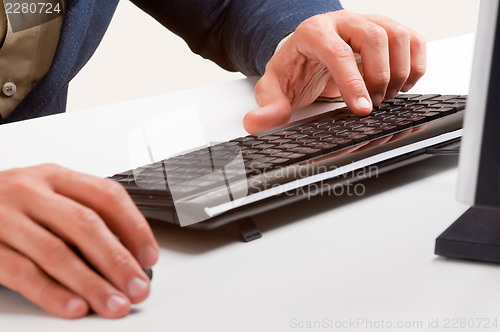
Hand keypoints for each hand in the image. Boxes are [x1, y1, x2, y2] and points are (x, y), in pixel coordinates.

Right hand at [0, 164, 158, 317]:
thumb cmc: (10, 204)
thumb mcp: (46, 195)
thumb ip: (80, 214)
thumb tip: (126, 253)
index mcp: (55, 177)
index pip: (106, 195)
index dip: (134, 226)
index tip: (149, 255)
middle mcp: (31, 191)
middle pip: (85, 224)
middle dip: (117, 260)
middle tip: (137, 286)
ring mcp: (4, 217)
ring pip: (56, 252)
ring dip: (91, 283)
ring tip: (114, 303)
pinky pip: (22, 272)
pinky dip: (51, 292)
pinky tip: (74, 306)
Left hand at [244, 10, 425, 133]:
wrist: (307, 54)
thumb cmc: (294, 68)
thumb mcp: (273, 87)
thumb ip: (267, 106)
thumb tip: (255, 123)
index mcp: (313, 32)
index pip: (337, 53)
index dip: (352, 83)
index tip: (363, 109)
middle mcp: (343, 22)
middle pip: (374, 37)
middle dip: (378, 77)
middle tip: (372, 104)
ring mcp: (368, 23)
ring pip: (398, 35)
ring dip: (399, 72)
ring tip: (386, 97)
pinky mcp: (387, 30)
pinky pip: (413, 40)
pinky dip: (415, 65)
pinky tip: (402, 86)